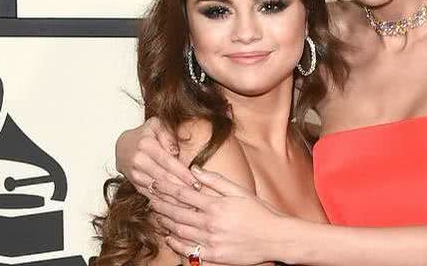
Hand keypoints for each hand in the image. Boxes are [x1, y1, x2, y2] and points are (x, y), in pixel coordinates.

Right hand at [116, 117, 199, 199]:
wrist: (123, 145)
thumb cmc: (146, 134)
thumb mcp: (157, 125)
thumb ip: (168, 135)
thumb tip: (176, 152)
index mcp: (146, 145)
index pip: (168, 162)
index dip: (183, 174)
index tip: (197, 183)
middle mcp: (139, 161)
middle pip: (163, 179)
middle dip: (181, 190)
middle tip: (198, 198)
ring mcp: (135, 174)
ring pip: (157, 190)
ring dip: (174, 200)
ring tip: (191, 207)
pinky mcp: (134, 184)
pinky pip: (150, 196)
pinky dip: (163, 204)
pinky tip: (176, 209)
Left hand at [151, 166, 287, 264]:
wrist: (276, 237)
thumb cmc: (261, 213)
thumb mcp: (240, 191)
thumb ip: (216, 180)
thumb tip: (194, 170)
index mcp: (216, 205)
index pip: (183, 194)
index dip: (166, 188)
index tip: (156, 183)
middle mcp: (210, 223)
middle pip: (177, 212)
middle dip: (160, 204)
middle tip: (150, 198)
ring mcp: (211, 241)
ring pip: (179, 231)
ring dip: (165, 222)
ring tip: (156, 215)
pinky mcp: (214, 256)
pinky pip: (188, 251)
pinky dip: (176, 244)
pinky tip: (170, 237)